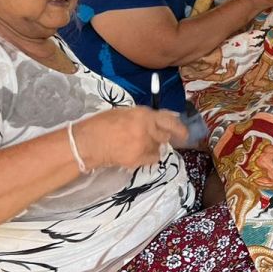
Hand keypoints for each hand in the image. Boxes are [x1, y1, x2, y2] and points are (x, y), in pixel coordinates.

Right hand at [73, 107, 188, 169]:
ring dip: (153, 147)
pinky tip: (136, 154)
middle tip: (151, 138)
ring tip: (137, 145)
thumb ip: (145, 116)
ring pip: (159, 148)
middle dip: (161, 137)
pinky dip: (148, 157)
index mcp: (144, 114)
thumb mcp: (125, 112)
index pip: (169, 120)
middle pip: (165, 136)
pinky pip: (152, 159)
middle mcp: (147, 129)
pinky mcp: (138, 159)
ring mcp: (144, 145)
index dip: (179, 127)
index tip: (185, 133)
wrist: (87, 143)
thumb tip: (162, 119)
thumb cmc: (102, 124)